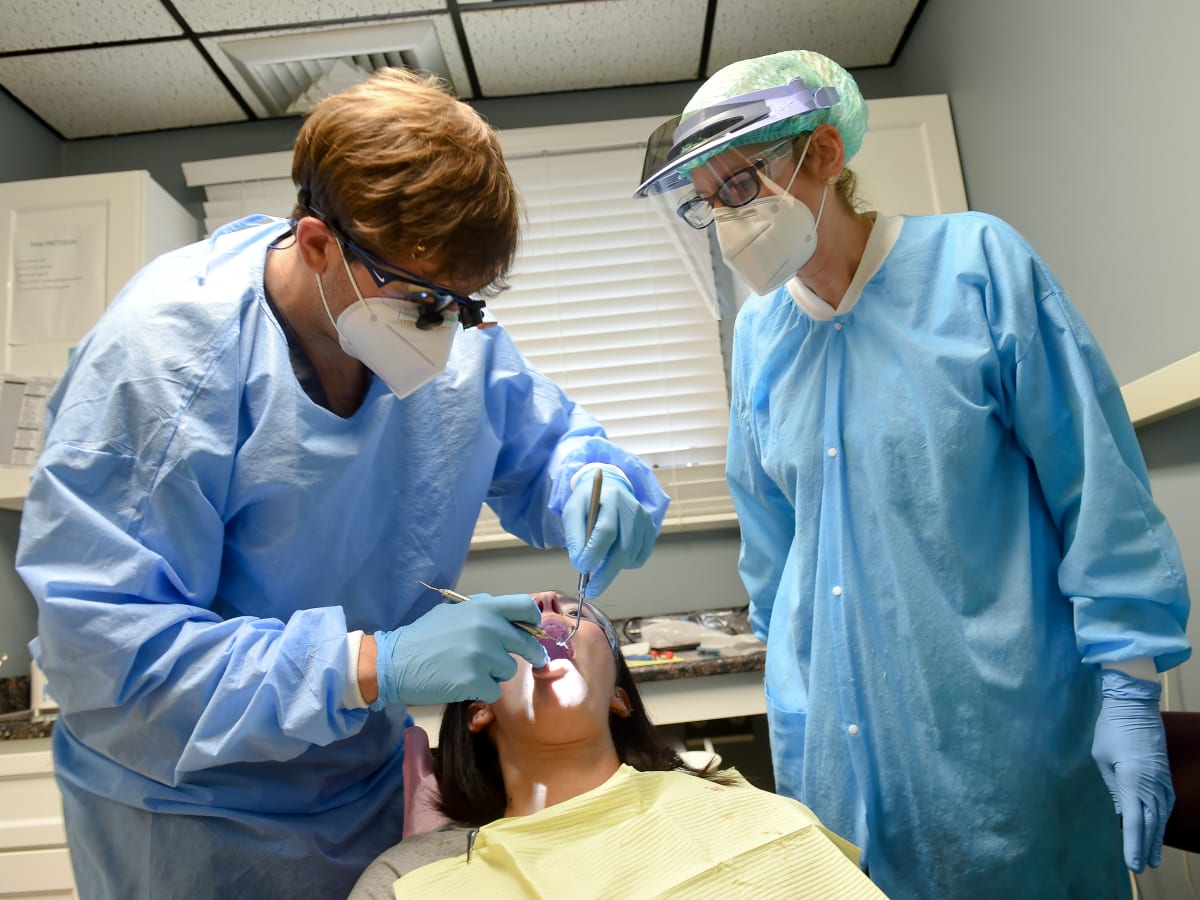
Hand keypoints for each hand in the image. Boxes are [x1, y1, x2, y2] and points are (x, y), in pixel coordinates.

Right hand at [373, 593, 547, 707]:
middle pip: (526, 644)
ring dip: (496, 674)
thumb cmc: (424, 636)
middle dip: (530, 654)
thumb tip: (511, 616)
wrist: (394, 662)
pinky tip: (462, 684)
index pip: (526, 607)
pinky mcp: (474, 681)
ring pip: (509, 670)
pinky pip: (494, 691)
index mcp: (484, 608)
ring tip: (470, 669)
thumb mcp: (453, 611)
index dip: (533, 621)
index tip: (533, 631)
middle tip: (530, 661)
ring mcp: (482, 656)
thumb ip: (483, 610)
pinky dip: (482, 691)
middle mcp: (487, 628)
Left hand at [563, 468, 656, 598]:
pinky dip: (625, 565)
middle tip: (591, 590)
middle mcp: (633, 509)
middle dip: (606, 574)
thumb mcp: (572, 512)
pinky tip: (613, 557)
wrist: (610, 488)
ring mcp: (645, 520)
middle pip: (623, 549)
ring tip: (598, 565)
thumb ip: (574, 537)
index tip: (582, 569)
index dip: (594, 553)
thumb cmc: (588, 502)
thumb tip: (580, 564)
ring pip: (631, 556)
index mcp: (611, 499)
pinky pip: (640, 557)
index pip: (606, 531)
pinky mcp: (651, 530)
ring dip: (613, 568)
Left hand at [1091, 668, 1173, 871]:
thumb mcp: (1102, 759)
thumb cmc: (1111, 728)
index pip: (1133, 821)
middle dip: (1145, 847)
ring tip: (1153, 856)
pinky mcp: (1164, 774)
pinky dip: (1162, 819)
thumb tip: (1120, 813)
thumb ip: (1112, 788)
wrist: (1134, 705)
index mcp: (1132, 780)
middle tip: (1142, 867)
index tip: (1133, 865)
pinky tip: (1158, 829)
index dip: (1133, 845)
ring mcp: (1161, 779)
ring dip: (1156, 836)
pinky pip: (1165, 803)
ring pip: (1160, 815)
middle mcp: (1151, 783)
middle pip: (1150, 823)